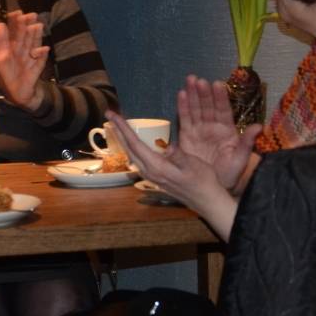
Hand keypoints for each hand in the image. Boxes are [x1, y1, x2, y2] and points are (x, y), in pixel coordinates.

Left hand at [0, 11, 49, 110]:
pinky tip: (44, 49)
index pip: (14, 32)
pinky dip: (42, 56)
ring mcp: (31, 58)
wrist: (17, 93)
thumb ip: (0, 41)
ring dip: (36, 36)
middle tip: (31, 14)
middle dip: (28, 26)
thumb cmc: (7, 75)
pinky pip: (40, 61)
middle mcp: (22, 50)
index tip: (16, 13)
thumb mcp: (1, 57)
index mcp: (11, 48)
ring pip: (34, 45)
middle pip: (25, 36)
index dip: (15, 23)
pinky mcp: (37, 67)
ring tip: (38, 26)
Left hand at [107, 111, 238, 240]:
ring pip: (131, 153)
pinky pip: (138, 158)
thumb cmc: (203, 181)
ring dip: (123, 138)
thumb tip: (167, 146)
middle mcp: (149, 172)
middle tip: (109, 115)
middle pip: (128, 148)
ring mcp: (150, 175)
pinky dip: (131, 146)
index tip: (113, 115)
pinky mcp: (154, 176)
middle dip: (118, 131)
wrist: (206, 200)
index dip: (123, 128)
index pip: (134, 144)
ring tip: (117, 125)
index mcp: (156, 167)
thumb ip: (178, 155)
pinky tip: (131, 141)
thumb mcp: (192, 164)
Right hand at [177, 75, 261, 189]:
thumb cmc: (230, 173)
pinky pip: (185, 119)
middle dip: (204, 92)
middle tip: (199, 80)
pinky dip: (183, 106)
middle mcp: (213, 126)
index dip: (221, 98)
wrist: (215, 186)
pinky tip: (182, 94)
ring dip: (193, 94)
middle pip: (208, 106)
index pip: (224, 111)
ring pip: (196, 109)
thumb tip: (259, 126)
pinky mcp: (187, 136)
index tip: (218, 85)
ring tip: (190, 80)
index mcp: (227, 131)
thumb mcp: (240, 159)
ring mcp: (200, 130)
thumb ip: (247, 143)